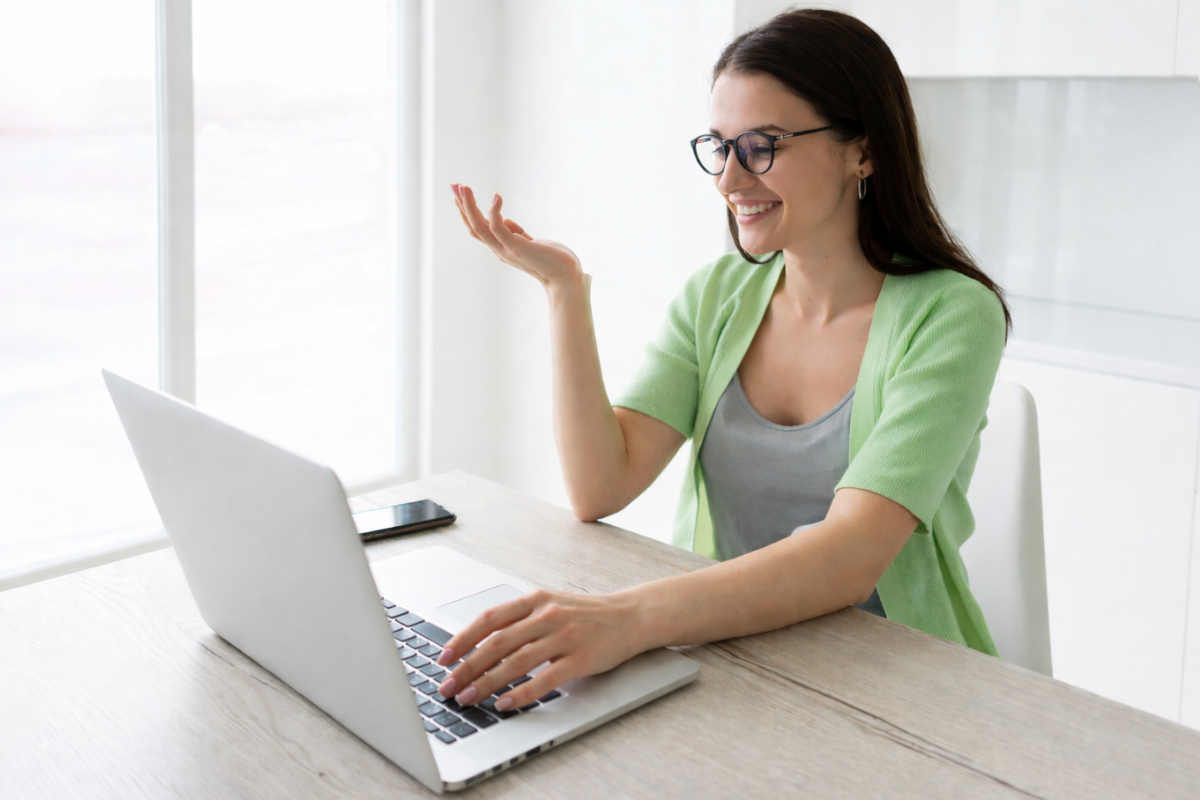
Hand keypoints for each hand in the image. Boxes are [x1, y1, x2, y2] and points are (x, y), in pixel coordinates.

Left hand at [433, 588, 643, 712]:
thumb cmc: (587, 615)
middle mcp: (547, 615)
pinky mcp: (581, 659)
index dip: (462, 639)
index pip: (489, 619)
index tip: (443, 659)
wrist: (632, 616)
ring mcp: (565, 636)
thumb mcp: (551, 606)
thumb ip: (520, 620)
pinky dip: (522, 694)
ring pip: (516, 662)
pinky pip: (545, 679)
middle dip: (467, 667)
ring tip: (469, 698)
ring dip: (487, 683)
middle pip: (497, 643)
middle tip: (448, 687)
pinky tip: (506, 704)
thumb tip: (478, 645)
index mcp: (536, 600)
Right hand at [451, 183, 583, 289]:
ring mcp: (506, 249)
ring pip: (479, 227)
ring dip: (469, 206)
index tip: (460, 193)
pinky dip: (494, 211)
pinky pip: (497, 228)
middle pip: (473, 226)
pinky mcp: (516, 247)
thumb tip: (506, 221)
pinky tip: (496, 196)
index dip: (467, 211)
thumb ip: (517, 233)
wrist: (566, 277)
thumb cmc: (553, 260)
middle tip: (453, 184)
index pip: (478, 228)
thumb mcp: (530, 242)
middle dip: (462, 205)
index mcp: (502, 248)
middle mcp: (499, 250)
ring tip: (464, 187)